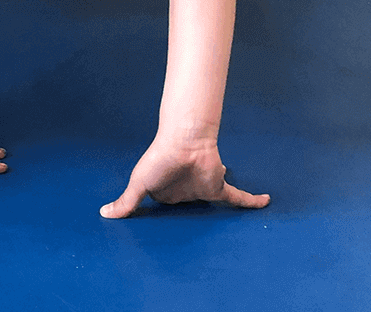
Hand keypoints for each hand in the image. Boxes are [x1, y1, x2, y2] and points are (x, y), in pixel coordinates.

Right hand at [99, 134, 269, 218]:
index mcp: (165, 192)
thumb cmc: (159, 159)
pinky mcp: (219, 187)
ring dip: (218, 207)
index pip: (166, 206)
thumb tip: (104, 214)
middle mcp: (185, 192)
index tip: (162, 230)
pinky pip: (238, 198)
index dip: (165, 214)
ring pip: (212, 203)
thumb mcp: (139, 183)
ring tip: (224, 225)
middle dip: (191, 210)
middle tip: (193, 231)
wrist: (183, 140)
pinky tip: (266, 202)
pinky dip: (252, 201)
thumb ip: (126, 201)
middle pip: (189, 207)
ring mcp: (203, 189)